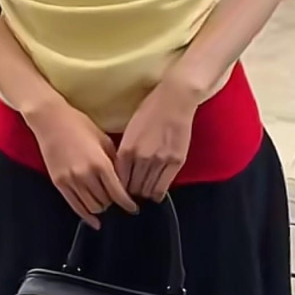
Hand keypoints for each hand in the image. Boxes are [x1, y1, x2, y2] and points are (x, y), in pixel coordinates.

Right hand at [28, 98, 137, 228]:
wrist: (50, 120)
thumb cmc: (79, 125)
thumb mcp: (104, 139)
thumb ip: (115, 161)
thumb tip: (125, 179)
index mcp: (100, 163)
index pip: (118, 193)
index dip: (128, 204)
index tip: (134, 208)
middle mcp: (86, 175)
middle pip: (106, 202)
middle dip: (114, 203)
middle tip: (118, 200)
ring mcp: (71, 181)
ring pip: (92, 207)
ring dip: (102, 207)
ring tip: (106, 203)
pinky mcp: (59, 183)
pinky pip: (75, 206)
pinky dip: (87, 216)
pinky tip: (95, 222)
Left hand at [115, 77, 194, 201]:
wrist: (175, 99)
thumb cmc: (151, 109)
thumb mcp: (130, 129)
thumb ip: (126, 150)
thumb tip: (123, 169)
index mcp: (126, 149)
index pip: (118, 180)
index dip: (119, 188)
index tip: (121, 190)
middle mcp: (141, 157)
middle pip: (132, 188)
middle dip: (131, 193)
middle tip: (132, 194)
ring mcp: (159, 161)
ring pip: (147, 190)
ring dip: (144, 194)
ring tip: (144, 193)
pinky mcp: (175, 162)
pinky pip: (162, 187)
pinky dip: (157, 193)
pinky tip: (155, 193)